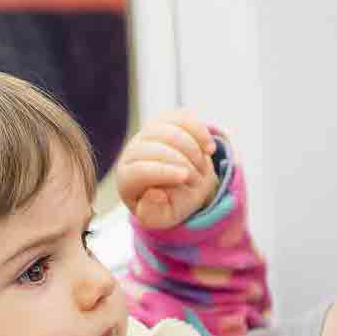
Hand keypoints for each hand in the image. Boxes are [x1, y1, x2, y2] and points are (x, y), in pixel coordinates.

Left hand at [114, 110, 220, 229]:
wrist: (183, 186)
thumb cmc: (170, 203)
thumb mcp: (162, 217)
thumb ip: (154, 213)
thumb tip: (153, 194)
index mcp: (127, 177)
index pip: (140, 170)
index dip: (163, 172)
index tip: (184, 177)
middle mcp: (133, 151)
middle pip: (155, 148)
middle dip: (182, 163)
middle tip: (197, 180)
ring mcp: (149, 133)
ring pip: (169, 131)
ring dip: (192, 150)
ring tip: (202, 168)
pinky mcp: (167, 121)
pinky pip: (183, 118)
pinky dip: (199, 131)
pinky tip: (209, 148)